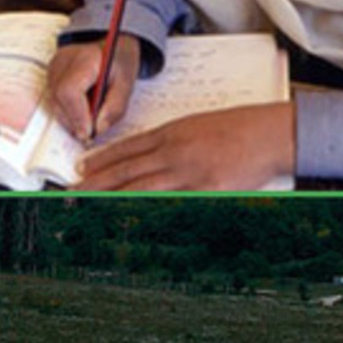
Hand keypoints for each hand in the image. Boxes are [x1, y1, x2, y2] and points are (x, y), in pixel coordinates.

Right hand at [46, 36, 141, 140]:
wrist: (111, 45)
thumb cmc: (120, 62)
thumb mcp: (127, 83)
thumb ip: (115, 106)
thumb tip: (98, 129)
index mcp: (85, 58)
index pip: (70, 90)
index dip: (77, 114)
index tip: (89, 133)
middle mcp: (63, 60)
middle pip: (59, 98)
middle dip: (74, 121)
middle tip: (90, 135)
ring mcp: (54, 67)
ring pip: (54, 101)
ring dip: (70, 119)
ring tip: (87, 125)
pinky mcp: (50, 74)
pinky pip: (54, 99)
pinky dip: (67, 111)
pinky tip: (81, 115)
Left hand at [72, 102, 296, 190]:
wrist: (271, 132)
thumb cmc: (245, 128)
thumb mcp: (205, 125)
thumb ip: (181, 139)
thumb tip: (158, 154)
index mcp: (176, 131)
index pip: (130, 147)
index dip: (103, 159)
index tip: (84, 167)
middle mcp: (176, 150)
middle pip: (127, 167)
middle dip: (96, 180)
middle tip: (71, 190)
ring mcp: (188, 170)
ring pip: (139, 186)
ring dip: (110, 196)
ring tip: (89, 203)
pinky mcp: (204, 189)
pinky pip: (168, 202)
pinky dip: (146, 210)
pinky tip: (129, 217)